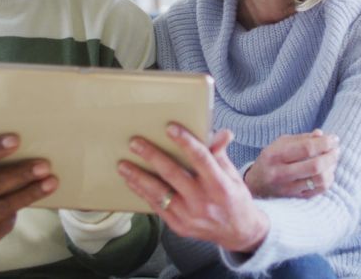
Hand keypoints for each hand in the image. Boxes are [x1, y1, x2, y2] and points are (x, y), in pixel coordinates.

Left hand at [118, 124, 268, 253]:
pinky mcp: (179, 226)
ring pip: (159, 193)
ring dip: (138, 177)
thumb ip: (220, 154)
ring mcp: (189, 216)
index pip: (201, 158)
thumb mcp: (232, 175)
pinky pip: (156, 206)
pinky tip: (131, 181)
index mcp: (220, 185)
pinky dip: (142, 193)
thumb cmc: (234, 198)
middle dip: (152, 156)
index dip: (185, 142)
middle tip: (135, 143)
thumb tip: (221, 133)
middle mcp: (203, 201)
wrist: (238, 233)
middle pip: (173, 174)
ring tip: (123, 165)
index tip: (170, 128)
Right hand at [245, 129, 339, 198]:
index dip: (324, 143)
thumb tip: (322, 134)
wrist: (255, 185)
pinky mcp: (294, 198)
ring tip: (332, 160)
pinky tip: (327, 172)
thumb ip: (302, 138)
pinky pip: (318, 190)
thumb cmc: (271, 160)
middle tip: (336, 150)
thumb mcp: (280, 144)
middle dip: (331, 156)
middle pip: (315, 166)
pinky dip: (328, 180)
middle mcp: (280, 173)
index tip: (334, 138)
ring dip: (331, 168)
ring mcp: (287, 189)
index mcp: (275, 156)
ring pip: (319, 180)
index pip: (306, 148)